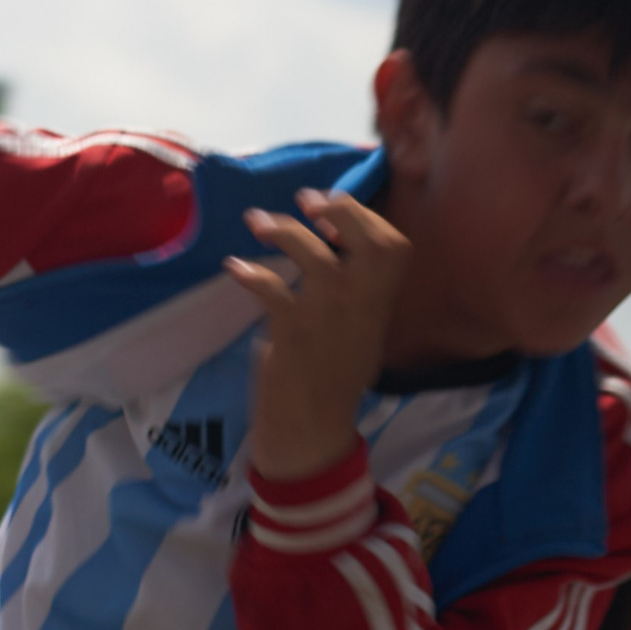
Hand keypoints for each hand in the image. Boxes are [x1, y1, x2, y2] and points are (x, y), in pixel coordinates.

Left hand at [226, 189, 410, 482]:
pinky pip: (274, 291)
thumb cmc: (328, 375)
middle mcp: (362, 307)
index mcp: (378, 305)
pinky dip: (251, 273)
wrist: (311, 428)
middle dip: (343, 211)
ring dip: (284, 230)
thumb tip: (329, 241)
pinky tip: (235, 267)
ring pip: (318, 259)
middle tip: (307, 201)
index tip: (333, 208)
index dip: (367, 218)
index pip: (395, 248)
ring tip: (256, 221)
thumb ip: (352, 291)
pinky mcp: (295, 334)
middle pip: (377, 245)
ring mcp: (331, 319)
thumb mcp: (355, 330)